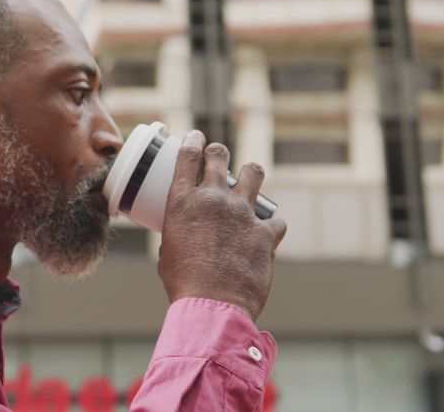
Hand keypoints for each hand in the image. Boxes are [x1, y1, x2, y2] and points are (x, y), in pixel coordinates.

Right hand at [157, 130, 287, 320]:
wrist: (213, 307)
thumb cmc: (184, 283)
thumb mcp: (168, 250)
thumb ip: (179, 233)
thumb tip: (186, 235)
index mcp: (183, 202)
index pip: (188, 156)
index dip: (192, 141)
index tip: (195, 138)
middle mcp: (214, 200)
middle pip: (220, 156)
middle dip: (219, 152)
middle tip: (218, 156)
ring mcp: (242, 214)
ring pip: (254, 174)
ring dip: (251, 174)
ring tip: (250, 179)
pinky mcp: (265, 233)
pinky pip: (275, 220)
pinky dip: (271, 226)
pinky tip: (268, 233)